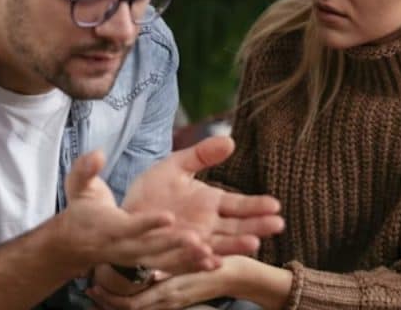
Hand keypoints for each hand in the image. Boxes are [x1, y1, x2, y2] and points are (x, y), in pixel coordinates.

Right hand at [56, 150, 210, 274]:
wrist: (77, 242)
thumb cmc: (82, 210)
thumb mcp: (79, 186)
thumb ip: (86, 170)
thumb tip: (97, 154)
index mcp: (111, 227)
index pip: (130, 226)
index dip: (147, 223)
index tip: (167, 217)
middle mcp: (127, 247)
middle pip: (153, 247)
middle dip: (174, 244)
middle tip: (198, 239)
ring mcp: (139, 258)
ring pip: (166, 260)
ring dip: (189, 258)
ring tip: (213, 255)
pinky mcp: (149, 262)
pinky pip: (173, 267)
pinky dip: (192, 267)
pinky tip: (216, 263)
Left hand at [87, 256, 247, 309]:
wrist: (237, 275)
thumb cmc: (216, 265)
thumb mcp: (193, 265)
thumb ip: (174, 272)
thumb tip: (152, 274)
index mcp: (167, 292)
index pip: (130, 303)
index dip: (109, 297)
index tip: (93, 286)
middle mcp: (166, 301)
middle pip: (129, 308)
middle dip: (107, 302)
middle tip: (90, 289)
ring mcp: (172, 302)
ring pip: (137, 308)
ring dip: (117, 302)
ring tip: (101, 291)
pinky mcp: (177, 300)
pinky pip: (149, 305)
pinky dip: (134, 299)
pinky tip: (127, 289)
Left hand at [123, 136, 284, 260]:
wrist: (124, 214)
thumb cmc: (152, 191)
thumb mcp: (176, 166)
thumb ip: (201, 154)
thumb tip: (230, 140)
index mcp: (210, 203)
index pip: (239, 205)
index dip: (257, 205)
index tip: (275, 205)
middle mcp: (207, 225)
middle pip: (237, 227)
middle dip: (256, 226)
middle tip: (277, 224)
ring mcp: (193, 241)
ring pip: (220, 244)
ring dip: (236, 245)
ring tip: (253, 243)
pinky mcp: (175, 254)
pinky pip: (191, 259)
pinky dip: (203, 261)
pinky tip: (214, 259)